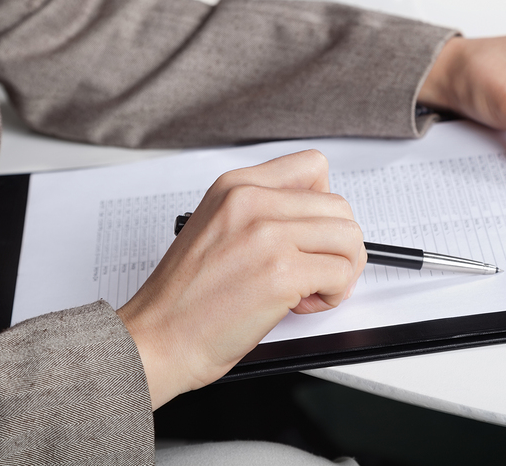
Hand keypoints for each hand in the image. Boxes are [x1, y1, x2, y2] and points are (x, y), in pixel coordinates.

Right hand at [117, 150, 365, 409]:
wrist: (156, 338)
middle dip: (337, 245)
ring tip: (308, 289)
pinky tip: (300, 305)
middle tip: (312, 271)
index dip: (324, 205)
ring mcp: (267, 234)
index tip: (312, 233)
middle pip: (339, 206)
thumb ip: (262, 212)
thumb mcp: (217, 227)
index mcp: (236, 186)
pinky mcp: (281, 272)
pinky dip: (332, 295)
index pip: (314, 167)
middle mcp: (251, 201)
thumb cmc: (185, 297)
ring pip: (349, 237)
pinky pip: (341, 274)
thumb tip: (315, 221)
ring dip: (340, 270)